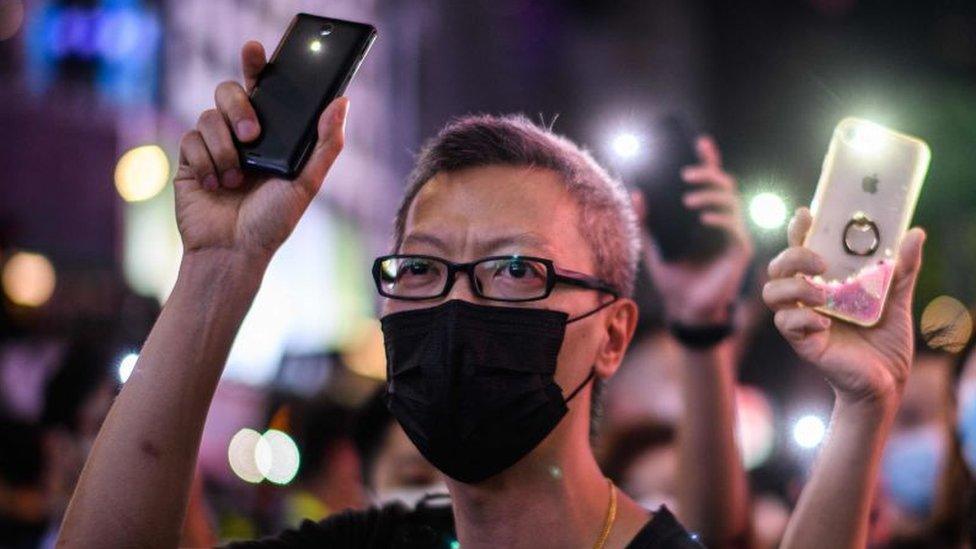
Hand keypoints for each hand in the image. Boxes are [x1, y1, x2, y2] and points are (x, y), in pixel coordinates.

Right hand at [175, 41, 347, 261]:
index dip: (256, 63)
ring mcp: (213, 145)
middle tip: (252, 135)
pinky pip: (190, 140)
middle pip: (229, 91)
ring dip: (225, 148)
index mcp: (269, 134)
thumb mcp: (307, 183)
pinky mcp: (190, 160)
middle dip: (239, 107)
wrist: (233, 252)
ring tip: (236, 179)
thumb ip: (326, 143)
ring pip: (208, 116)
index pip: (261, 88)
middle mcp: (239, 134)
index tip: (255, 49)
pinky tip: (216, 186)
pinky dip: (206, 164)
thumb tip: (342, 102)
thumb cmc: (273, 222)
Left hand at [644, 136, 753, 324]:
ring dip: (711, 194)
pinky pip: (735, 227)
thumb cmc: (671, 276)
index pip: (709, 182)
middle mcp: (721, 220)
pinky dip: (720, 217)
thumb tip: (636, 192)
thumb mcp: (653, 246)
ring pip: (732, 201)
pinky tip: (703, 218)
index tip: (700, 141)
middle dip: (708, 173)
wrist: (685, 309)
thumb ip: (646, 221)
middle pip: (724, 184)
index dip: (709, 160)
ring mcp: (732, 233)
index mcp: (704, 215)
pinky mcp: (739, 250)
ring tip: (688, 199)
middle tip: (685, 174)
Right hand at [763, 207, 925, 404]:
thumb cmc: (886, 340)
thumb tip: (915, 233)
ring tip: (822, 294)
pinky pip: (787, 324)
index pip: (800, 249)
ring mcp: (801, 320)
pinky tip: (825, 322)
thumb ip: (903, 268)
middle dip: (792, 257)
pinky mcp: (803, 343)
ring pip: (772, 293)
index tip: (806, 215)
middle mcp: (807, 297)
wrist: (887, 380)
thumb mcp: (897, 299)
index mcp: (824, 281)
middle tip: (820, 263)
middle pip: (777, 267)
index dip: (797, 231)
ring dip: (794, 288)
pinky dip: (804, 319)